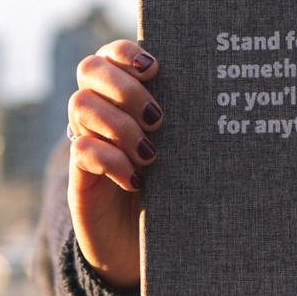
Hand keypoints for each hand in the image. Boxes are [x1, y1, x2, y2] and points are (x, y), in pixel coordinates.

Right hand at [67, 39, 160, 287]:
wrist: (141, 243)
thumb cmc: (169, 187)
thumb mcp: (178, 150)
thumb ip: (182, 121)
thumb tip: (217, 91)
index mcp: (123, 97)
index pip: (111, 55)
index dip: (127, 52)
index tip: (155, 68)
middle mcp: (99, 112)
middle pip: (90, 70)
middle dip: (126, 88)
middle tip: (158, 118)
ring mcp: (85, 140)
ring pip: (82, 105)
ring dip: (120, 125)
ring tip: (151, 154)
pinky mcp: (79, 175)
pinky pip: (81, 150)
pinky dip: (112, 160)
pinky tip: (137, 179)